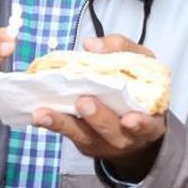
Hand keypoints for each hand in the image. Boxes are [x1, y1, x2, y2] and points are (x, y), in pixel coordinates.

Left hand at [31, 35, 166, 180]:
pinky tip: (38, 116)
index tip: (129, 120)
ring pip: (84, 135)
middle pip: (113, 131)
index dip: (141, 124)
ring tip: (44, 113)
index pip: (149, 125)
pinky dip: (53, 124)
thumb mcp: (140, 66)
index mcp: (150, 119)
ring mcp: (104, 142)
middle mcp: (128, 137)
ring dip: (62, 124)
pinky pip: (68, 133)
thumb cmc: (138, 90)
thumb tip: (91, 45)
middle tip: (84, 102)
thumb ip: (121, 50)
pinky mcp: (85, 142)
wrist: (135, 125)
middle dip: (98, 117)